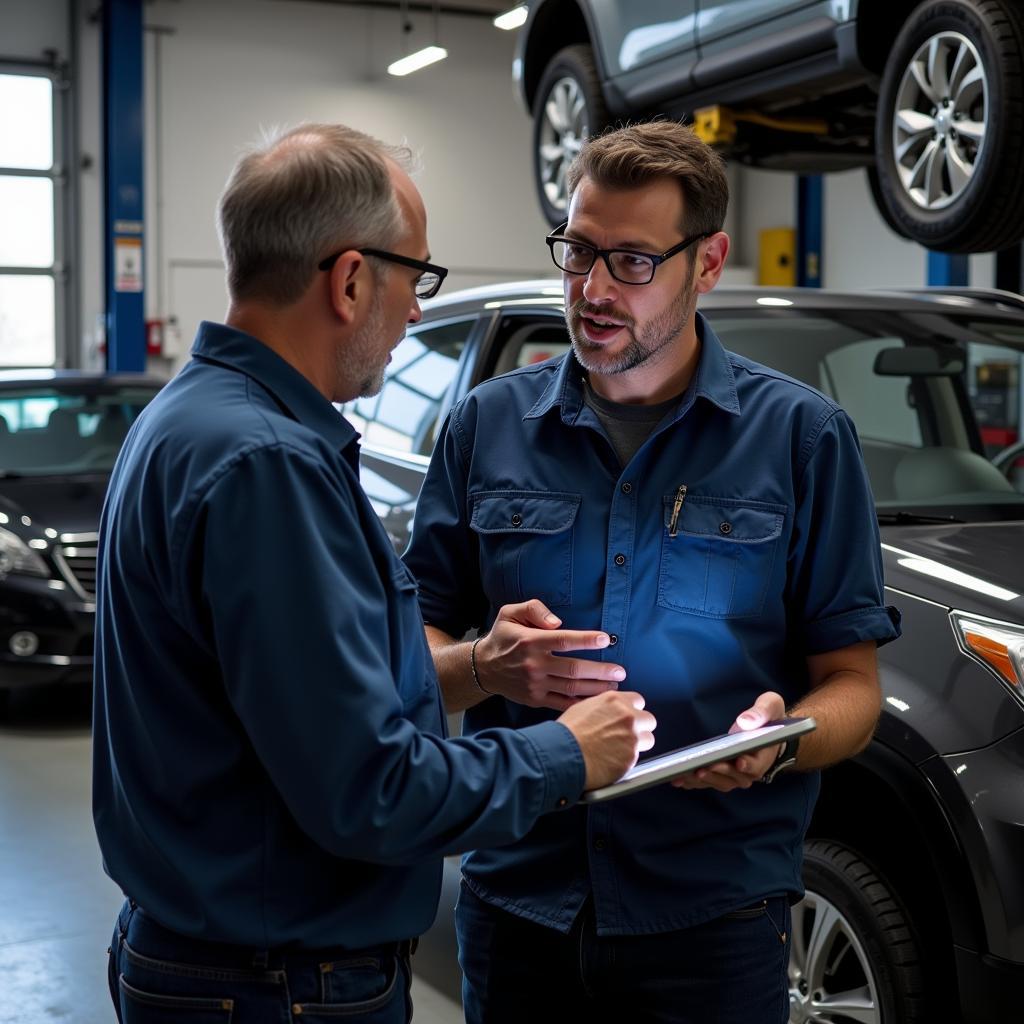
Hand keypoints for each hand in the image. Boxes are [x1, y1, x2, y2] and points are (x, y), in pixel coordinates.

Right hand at [476, 599, 626, 710]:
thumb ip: (533, 609)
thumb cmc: (503, 637)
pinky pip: (562, 703)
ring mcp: (535, 685)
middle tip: (620, 671)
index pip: (563, 641)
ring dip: (596, 688)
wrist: (483, 668)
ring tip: (615, 686)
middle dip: (600, 671)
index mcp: (531, 642)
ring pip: (571, 688)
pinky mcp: (535, 699)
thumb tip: (556, 621)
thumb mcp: (510, 613)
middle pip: (573, 669)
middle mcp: (534, 665)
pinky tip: (597, 702)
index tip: (606, 639)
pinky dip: (581, 704)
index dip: (585, 640)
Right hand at [558, 691, 656, 789]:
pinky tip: (612, 760)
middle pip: (648, 719)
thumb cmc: (566, 734)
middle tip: (626, 735)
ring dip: (638, 744)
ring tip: (620, 750)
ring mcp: (632, 737)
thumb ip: (604, 708)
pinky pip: (637, 758)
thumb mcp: (583, 707)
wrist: (562, 754)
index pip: (638, 701)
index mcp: (615, 700)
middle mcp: (627, 716)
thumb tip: (609, 713)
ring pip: (648, 739)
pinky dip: (627, 760)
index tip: (627, 718)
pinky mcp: (632, 758)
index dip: (632, 711)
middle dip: (640, 727)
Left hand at [671, 691, 785, 791]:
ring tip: (684, 775)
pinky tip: (678, 780)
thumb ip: (762, 711)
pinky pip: (709, 781)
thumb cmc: (769, 717)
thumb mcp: (771, 705)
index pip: (756, 764)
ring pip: (719, 782)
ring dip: (702, 780)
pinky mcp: (723, 774)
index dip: (747, 765)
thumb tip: (745, 721)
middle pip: (734, 777)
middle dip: (717, 773)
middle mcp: (750, 770)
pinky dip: (694, 782)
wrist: (768, 730)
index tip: (738, 763)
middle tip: (700, 769)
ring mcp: (736, 775)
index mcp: (764, 755)